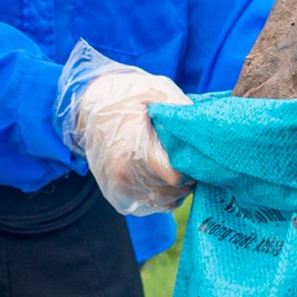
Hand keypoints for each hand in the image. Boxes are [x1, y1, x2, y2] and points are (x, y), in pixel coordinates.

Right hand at [55, 40, 189, 215]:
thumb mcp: (157, 90)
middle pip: (170, 192)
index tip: (194, 156)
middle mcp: (123, 174)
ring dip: (176, 191)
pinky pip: (149, 207)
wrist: (93, 105)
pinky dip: (162, 197)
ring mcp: (118, 187)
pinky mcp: (116, 195)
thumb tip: (202, 128)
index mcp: (133, 150)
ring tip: (179, 168)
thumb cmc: (130, 95)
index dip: (190, 168)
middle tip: (190, 161)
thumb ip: (179, 108)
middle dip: (187, 179)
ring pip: (162, 203)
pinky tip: (165, 179)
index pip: (173, 177)